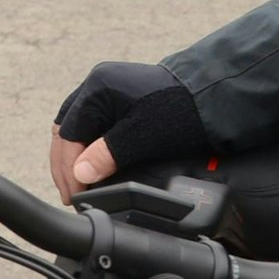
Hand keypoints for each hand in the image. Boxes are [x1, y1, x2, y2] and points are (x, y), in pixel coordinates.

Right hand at [48, 61, 204, 204]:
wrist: (212, 95)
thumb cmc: (182, 111)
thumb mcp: (143, 136)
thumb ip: (108, 154)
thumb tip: (80, 174)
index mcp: (98, 87)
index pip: (68, 134)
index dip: (68, 168)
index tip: (73, 194)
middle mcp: (97, 83)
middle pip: (67, 129)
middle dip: (66, 164)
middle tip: (71, 195)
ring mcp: (107, 89)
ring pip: (77, 128)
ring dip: (73, 156)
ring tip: (77, 185)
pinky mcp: (117, 99)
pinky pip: (91, 125)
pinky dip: (86, 147)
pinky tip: (91, 166)